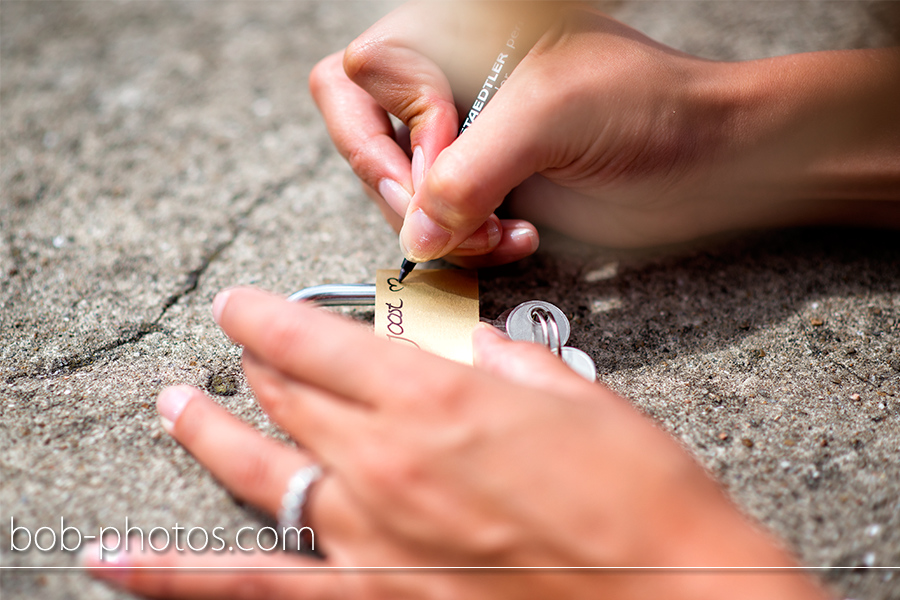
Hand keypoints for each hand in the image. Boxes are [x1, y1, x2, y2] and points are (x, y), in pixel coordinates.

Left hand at [85, 288, 828, 599]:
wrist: (677, 594)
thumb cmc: (639, 493)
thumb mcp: (570, 395)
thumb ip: (496, 360)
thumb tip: (458, 342)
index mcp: (434, 398)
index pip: (316, 336)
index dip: (269, 313)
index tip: (245, 303)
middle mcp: (385, 462)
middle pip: (287, 394)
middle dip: (262, 362)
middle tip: (249, 346)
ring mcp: (369, 536)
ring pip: (258, 467)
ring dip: (210, 429)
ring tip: (176, 405)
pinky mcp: (377, 596)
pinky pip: (252, 586)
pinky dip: (174, 576)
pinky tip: (118, 559)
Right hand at [312, 1, 899, 262]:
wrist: (712, 162)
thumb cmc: (650, 106)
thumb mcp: (547, 115)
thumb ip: (467, 171)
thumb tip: (415, 232)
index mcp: (457, 38)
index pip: (364, 79)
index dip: (394, 132)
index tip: (444, 167)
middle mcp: (454, 88)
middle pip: (370, 142)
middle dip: (408, 193)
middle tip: (452, 219)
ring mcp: (471, 143)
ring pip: (403, 195)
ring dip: (445, 228)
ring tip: (499, 232)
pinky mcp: (491, 189)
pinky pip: (443, 227)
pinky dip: (470, 246)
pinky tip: (513, 237)